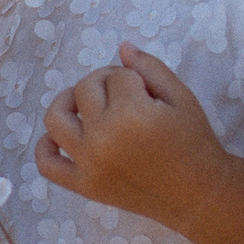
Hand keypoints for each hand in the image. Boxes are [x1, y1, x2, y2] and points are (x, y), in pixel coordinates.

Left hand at [37, 45, 226, 231]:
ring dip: (66, 102)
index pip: (116, 76)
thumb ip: (150, 67)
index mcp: (131, 114)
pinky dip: (44, 146)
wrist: (199, 195)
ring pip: (56, 118)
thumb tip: (122, 47)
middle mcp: (103, 138)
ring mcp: (89, 164)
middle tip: (125, 94)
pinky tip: (61, 136)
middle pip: (85, 89)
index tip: (147, 91)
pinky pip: (47, 164)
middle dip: (105, 82)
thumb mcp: (182, 98)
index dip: (132, 77)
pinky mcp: (84, 186)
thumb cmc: (195, 143)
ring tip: (85, 104)